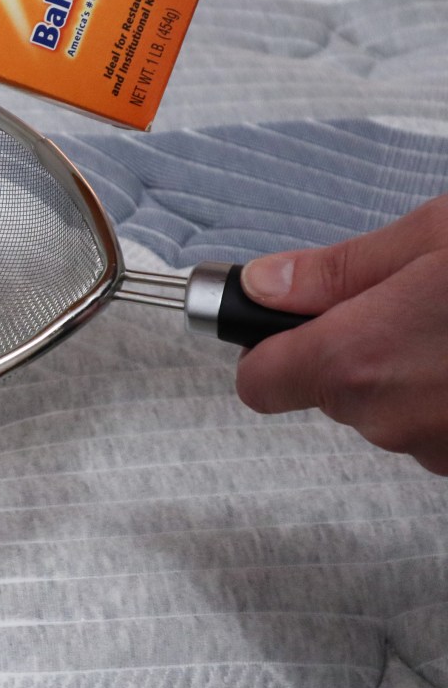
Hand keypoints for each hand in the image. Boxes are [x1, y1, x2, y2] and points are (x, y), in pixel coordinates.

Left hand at [235, 194, 447, 474]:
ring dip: (408, 375)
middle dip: (355, 348)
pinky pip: (435, 427)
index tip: (284, 319)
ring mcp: (437, 450)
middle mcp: (389, 418)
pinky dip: (446, 396)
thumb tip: (265, 282)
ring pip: (387, 409)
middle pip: (327, 390)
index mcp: (358, 359)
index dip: (266, 347)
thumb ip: (340, 269)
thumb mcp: (434, 238)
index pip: (257, 381)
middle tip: (408, 302)